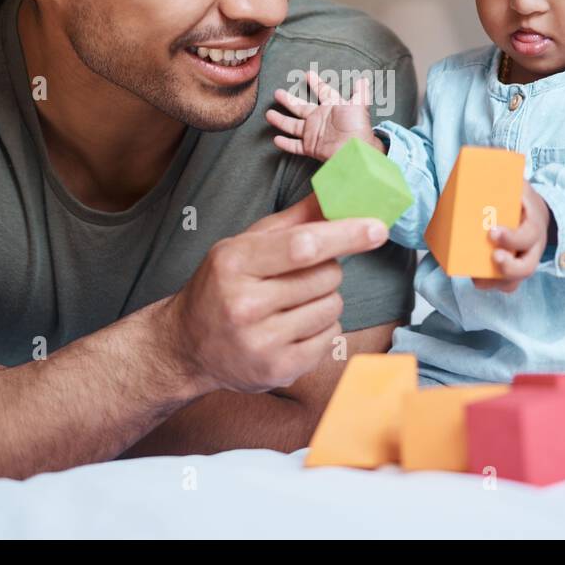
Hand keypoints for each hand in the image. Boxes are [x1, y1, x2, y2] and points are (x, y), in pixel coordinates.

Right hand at [163, 193, 389, 393]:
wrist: (187, 346)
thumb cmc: (222, 286)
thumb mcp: (245, 244)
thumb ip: (293, 221)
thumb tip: (336, 193)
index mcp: (234, 262)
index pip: (302, 246)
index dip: (345, 234)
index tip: (377, 228)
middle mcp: (244, 304)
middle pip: (326, 276)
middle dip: (327, 270)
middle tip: (299, 276)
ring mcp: (260, 342)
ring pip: (333, 307)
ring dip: (325, 301)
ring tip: (293, 304)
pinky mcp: (278, 370)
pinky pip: (331, 338)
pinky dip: (323, 329)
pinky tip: (294, 328)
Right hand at [267, 70, 381, 160]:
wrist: (355, 149)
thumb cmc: (357, 126)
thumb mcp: (359, 106)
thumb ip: (360, 92)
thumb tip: (364, 79)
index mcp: (331, 106)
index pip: (322, 91)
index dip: (315, 82)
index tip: (308, 74)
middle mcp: (319, 119)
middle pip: (300, 107)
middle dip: (288, 100)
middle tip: (277, 93)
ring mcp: (313, 133)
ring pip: (292, 125)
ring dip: (281, 120)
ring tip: (268, 114)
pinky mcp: (310, 147)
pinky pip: (295, 145)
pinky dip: (286, 143)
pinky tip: (276, 139)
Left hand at [471, 182, 551, 292]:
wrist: (536, 212)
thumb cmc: (520, 197)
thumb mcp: (517, 183)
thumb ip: (502, 174)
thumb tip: (478, 158)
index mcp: (534, 224)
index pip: (528, 234)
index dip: (512, 238)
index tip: (492, 232)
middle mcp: (533, 247)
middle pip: (527, 266)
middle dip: (507, 267)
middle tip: (491, 258)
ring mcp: (525, 260)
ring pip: (516, 280)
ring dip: (496, 282)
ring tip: (476, 279)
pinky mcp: (514, 268)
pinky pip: (507, 284)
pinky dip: (491, 284)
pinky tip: (476, 280)